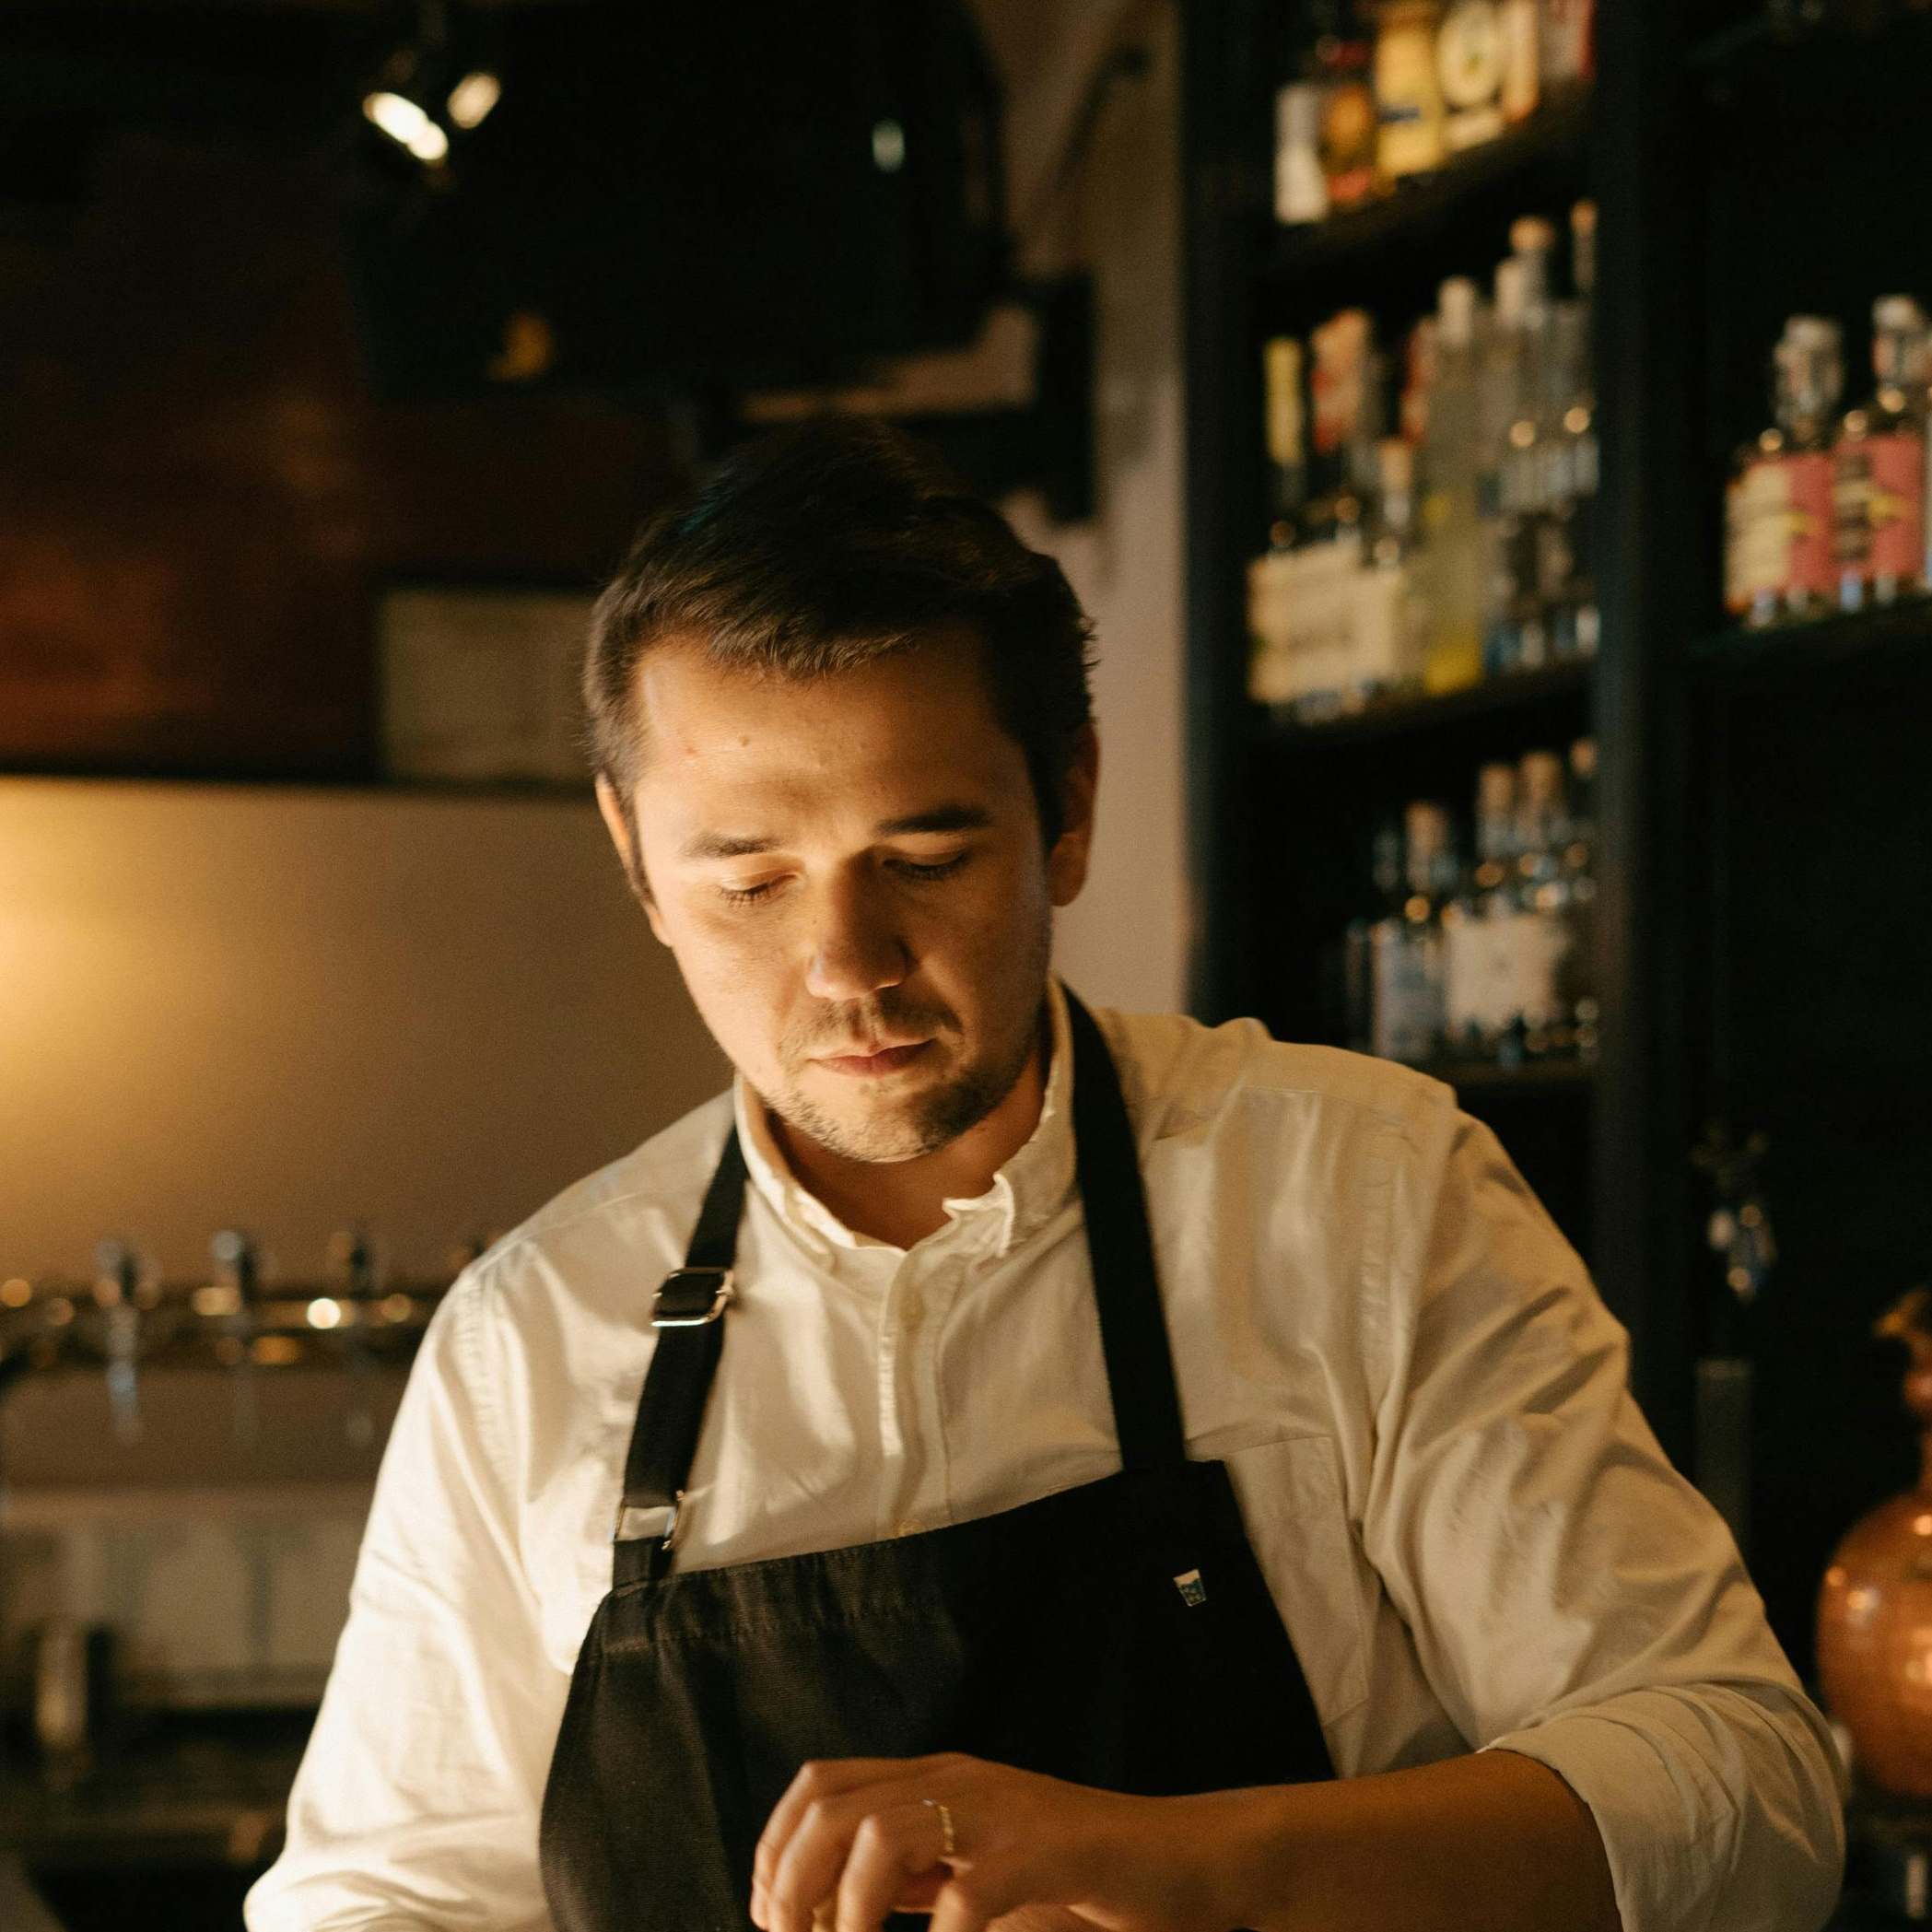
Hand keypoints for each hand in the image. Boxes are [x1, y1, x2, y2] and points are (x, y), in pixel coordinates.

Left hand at [749, 1751, 1249, 1931]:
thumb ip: (914, 1877)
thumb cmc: (1079, 1877)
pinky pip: (972, 1891)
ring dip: (846, 1911)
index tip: (769, 1917)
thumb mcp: (977, 1871)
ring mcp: (1005, 1813)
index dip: (775, 1850)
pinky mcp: (1052, 1853)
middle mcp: (961, 1781)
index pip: (820, 1786)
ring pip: (884, 1836)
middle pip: (833, 1805)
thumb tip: (824, 1904)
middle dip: (791, 1881)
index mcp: (937, 1780)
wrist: (1186, 1861)